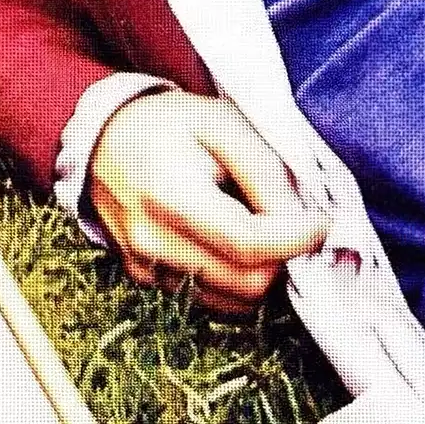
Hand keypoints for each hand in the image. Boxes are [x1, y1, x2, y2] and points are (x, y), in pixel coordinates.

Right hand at [87, 90, 329, 316]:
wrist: (102, 136)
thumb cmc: (167, 124)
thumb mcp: (221, 123)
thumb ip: (265, 172)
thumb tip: (303, 221)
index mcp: (171, 197)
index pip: (249, 244)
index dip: (297, 240)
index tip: (322, 224)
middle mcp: (152, 240)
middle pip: (247, 283)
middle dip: (282, 259)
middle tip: (289, 224)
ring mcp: (145, 265)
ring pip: (232, 299)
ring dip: (258, 272)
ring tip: (254, 228)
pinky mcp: (143, 277)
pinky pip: (207, 296)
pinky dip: (230, 278)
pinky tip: (223, 239)